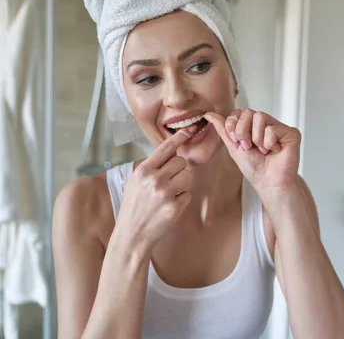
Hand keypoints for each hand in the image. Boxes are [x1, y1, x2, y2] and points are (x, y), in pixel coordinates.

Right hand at [113, 126, 195, 253]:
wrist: (131, 235)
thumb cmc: (134, 207)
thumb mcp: (136, 182)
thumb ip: (152, 167)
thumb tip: (172, 152)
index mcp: (143, 171)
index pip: (166, 148)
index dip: (179, 137)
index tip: (190, 130)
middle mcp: (154, 179)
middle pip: (181, 162)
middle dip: (179, 170)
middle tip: (169, 182)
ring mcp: (165, 194)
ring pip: (187, 176)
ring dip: (182, 184)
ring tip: (169, 195)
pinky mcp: (174, 207)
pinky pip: (188, 194)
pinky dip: (182, 200)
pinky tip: (169, 207)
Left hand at [204, 109, 301, 200]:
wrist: (267, 182)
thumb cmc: (254, 168)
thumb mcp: (233, 147)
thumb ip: (223, 129)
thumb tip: (209, 114)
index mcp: (253, 126)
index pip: (240, 112)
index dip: (234, 126)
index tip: (238, 142)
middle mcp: (267, 124)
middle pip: (248, 112)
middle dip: (243, 132)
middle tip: (249, 147)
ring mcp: (279, 127)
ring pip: (260, 117)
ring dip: (256, 139)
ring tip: (263, 150)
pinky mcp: (291, 133)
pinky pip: (273, 128)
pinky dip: (269, 143)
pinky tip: (275, 151)